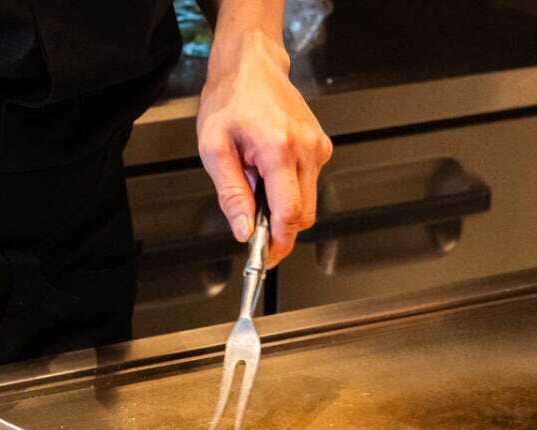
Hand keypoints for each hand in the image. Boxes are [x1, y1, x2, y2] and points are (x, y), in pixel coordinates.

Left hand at [196, 24, 331, 266]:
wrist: (251, 65)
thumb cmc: (231, 99)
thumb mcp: (214, 149)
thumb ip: (231, 194)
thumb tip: (243, 230)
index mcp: (279, 149)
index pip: (289, 213)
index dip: (278, 243)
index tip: (265, 257)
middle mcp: (307, 148)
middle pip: (304, 214)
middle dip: (279, 229)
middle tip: (251, 226)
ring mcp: (318, 146)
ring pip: (307, 201)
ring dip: (282, 206)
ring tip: (254, 181)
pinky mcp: (321, 146)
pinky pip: (308, 183)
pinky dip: (289, 189)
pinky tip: (267, 170)